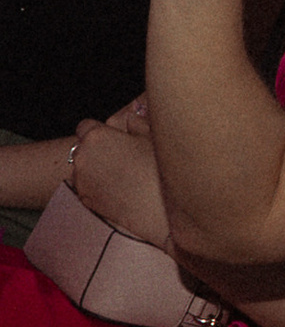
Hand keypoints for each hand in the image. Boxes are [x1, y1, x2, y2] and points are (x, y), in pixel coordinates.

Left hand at [69, 98, 169, 245]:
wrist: (158, 209)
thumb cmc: (159, 168)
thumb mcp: (153, 138)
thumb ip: (137, 123)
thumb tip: (131, 117)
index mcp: (97, 137)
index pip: (86, 125)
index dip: (101, 130)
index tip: (115, 137)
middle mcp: (82, 158)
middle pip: (83, 148)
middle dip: (98, 150)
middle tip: (123, 156)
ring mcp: (81, 181)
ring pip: (84, 168)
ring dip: (96, 169)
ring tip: (123, 175)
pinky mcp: (85, 200)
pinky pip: (87, 187)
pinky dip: (99, 186)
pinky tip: (120, 189)